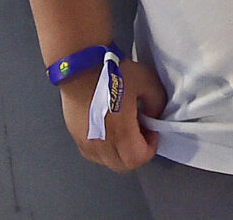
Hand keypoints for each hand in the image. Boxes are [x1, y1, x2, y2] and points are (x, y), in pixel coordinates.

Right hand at [58, 57, 165, 171]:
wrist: (80, 66)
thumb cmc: (112, 72)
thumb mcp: (146, 81)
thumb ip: (157, 103)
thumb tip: (152, 116)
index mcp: (119, 132)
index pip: (138, 158)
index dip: (150, 146)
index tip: (151, 129)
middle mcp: (100, 143)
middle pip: (123, 165)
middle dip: (136, 152)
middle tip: (140, 131)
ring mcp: (85, 142)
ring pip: (108, 162)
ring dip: (120, 153)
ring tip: (123, 130)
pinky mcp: (75, 136)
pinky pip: (94, 154)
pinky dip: (105, 149)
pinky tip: (108, 129)